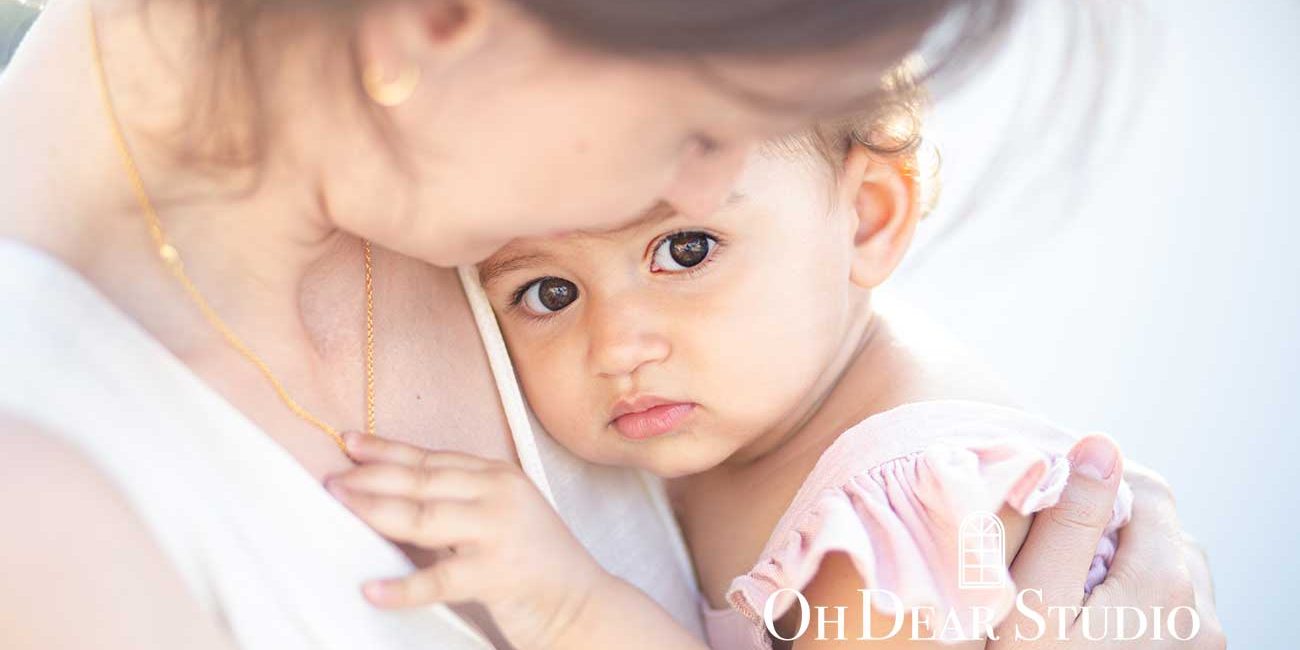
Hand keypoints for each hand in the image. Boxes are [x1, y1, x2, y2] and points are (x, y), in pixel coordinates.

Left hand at [324, 433, 613, 649]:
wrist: (582, 604)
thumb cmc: (535, 564)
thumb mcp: (497, 518)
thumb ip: (456, 503)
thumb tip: (390, 496)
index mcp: (498, 476)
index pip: (431, 458)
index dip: (387, 449)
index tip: (349, 443)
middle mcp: (499, 494)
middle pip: (420, 481)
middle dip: (370, 477)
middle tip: (331, 478)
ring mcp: (499, 531)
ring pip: (423, 517)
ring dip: (375, 512)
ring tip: (339, 507)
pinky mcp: (497, 573)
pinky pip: (439, 580)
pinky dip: (402, 587)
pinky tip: (372, 589)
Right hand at [989, 435, 1224, 648]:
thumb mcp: (1034, 595)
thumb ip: (1069, 520)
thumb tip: (1100, 444)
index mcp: (1165, 583)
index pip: (1149, 488)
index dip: (1096, 486)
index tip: (1052, 507)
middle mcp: (1200, 612)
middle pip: (1161, 528)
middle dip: (1111, 526)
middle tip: (1056, 553)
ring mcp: (1202, 642)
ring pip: (1171, 566)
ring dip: (1130, 562)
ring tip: (1078, 586)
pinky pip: (1176, 605)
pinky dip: (1142, 597)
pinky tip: (1101, 616)